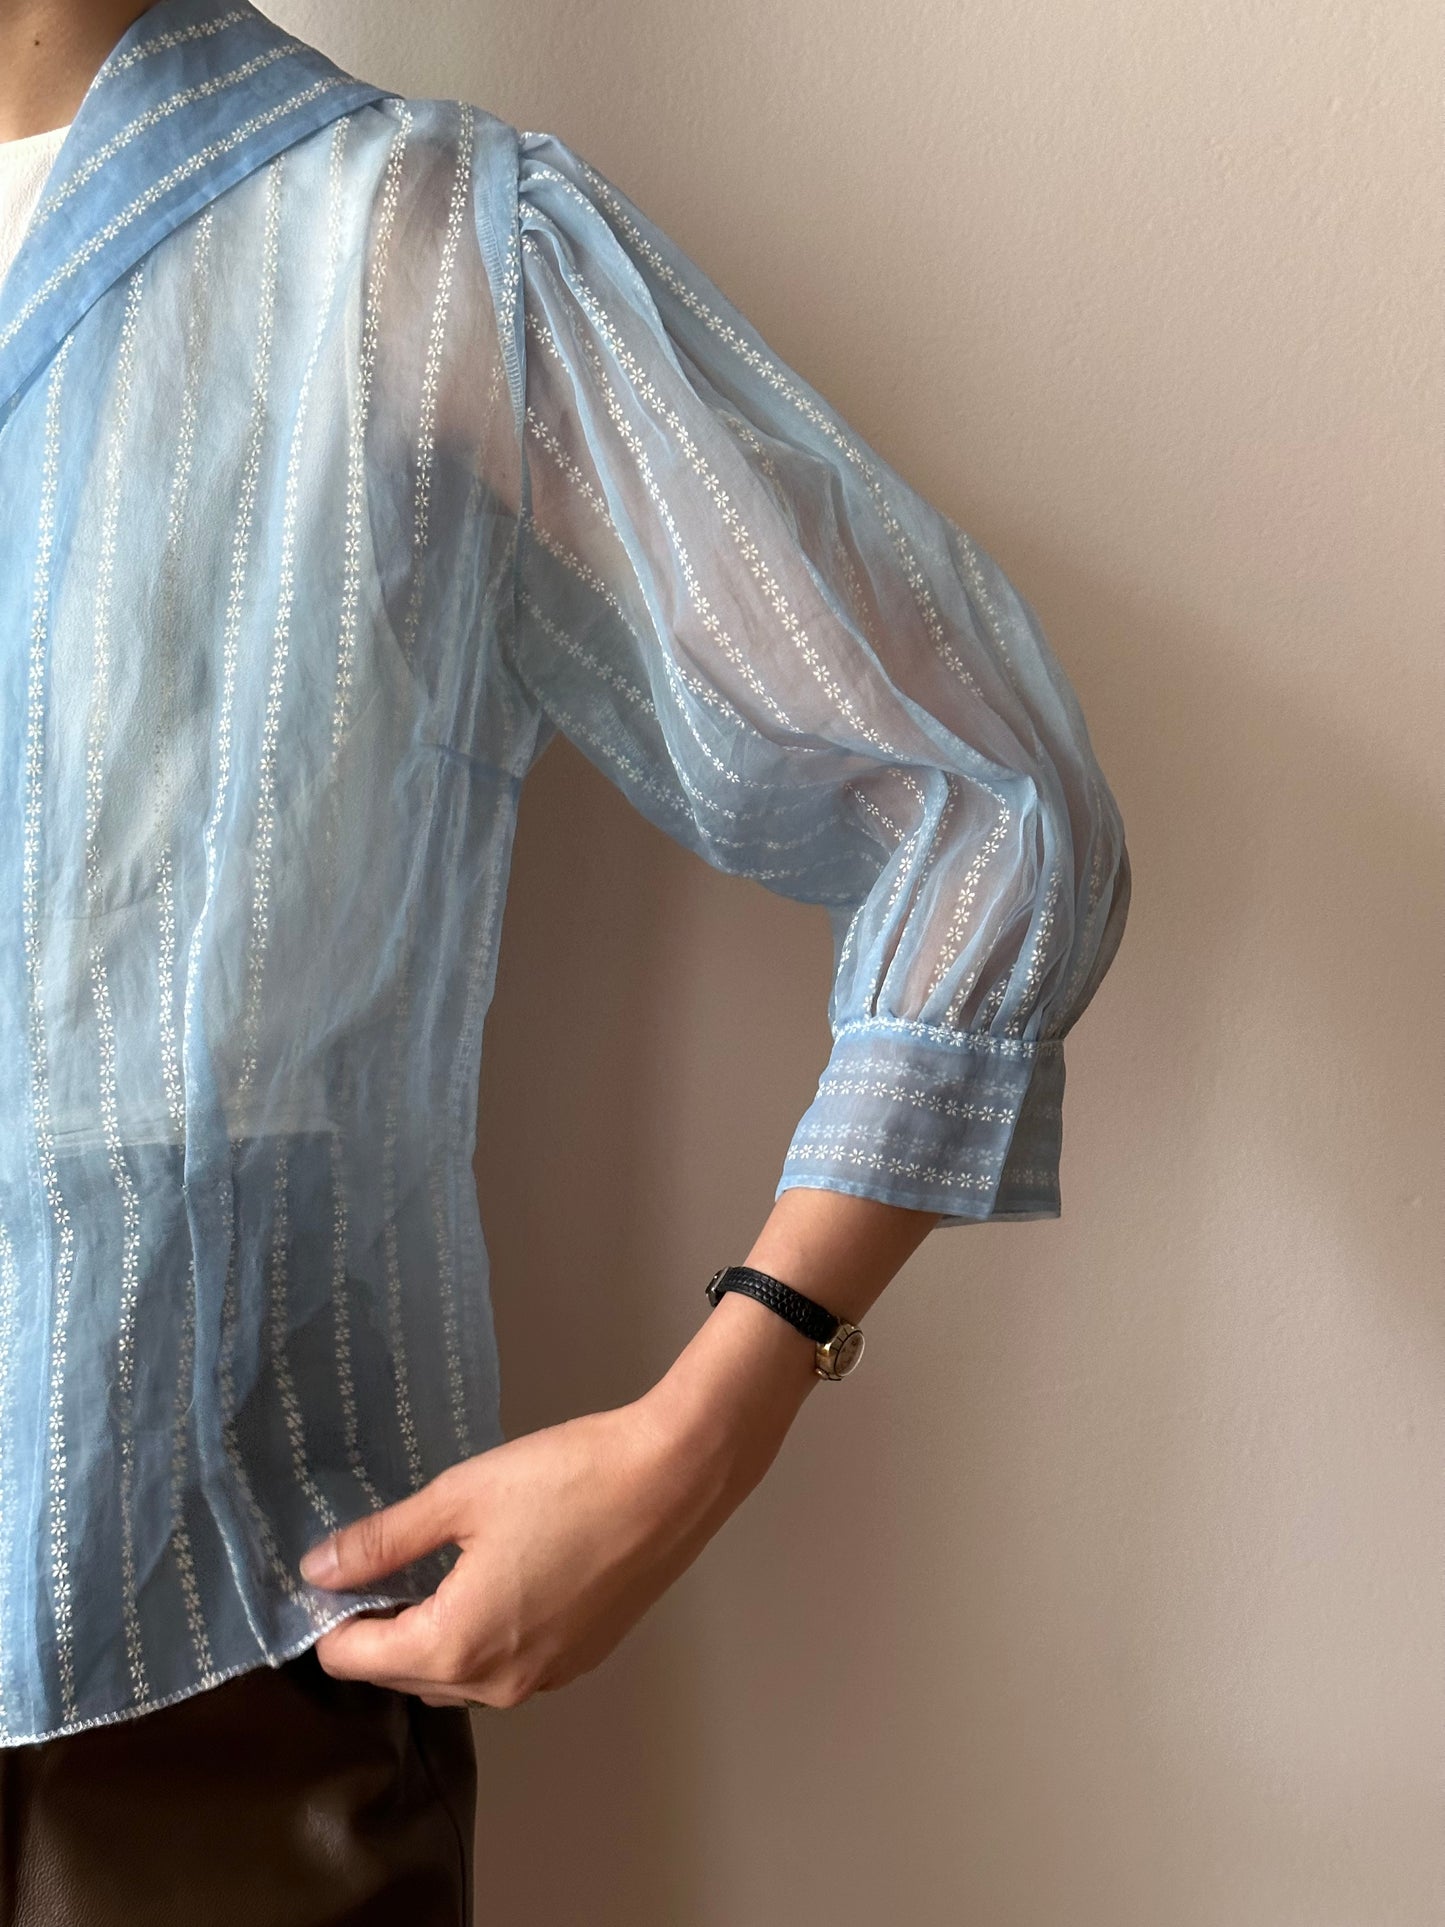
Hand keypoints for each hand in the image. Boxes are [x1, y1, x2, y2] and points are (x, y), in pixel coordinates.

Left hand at [302, 1189, 934, 1707]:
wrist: (672, 1479)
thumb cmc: (564, 1478)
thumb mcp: (459, 1498)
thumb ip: (383, 1541)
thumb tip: (317, 1570)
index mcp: (454, 1645)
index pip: (356, 1660)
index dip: (333, 1618)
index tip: (334, 1573)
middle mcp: (495, 1683)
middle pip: (405, 1676)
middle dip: (382, 1630)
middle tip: (383, 1561)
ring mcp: (543, 1680)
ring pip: (458, 1676)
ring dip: (434, 1637)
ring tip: (437, 1567)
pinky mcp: (579, 1662)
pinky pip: (505, 1667)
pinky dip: (485, 1637)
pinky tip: (499, 1576)